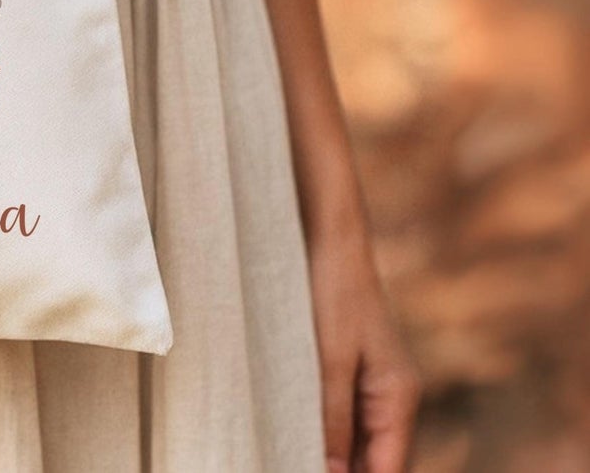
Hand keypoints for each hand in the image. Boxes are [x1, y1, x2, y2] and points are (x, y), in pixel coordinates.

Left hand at [308, 222, 421, 471]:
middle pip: (374, 458)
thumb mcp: (329, 358)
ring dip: (330, 452)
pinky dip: (324, 427)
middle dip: (342, 468)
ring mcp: (374, 382)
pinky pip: (344, 413)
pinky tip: (293, 429)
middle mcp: (393, 396)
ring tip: (288, 450)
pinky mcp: (352, 367)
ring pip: (357, 438)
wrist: (331, 237)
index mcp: (399, 398)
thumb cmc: (334, 291)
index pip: (388, 468)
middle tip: (290, 460)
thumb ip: (332, 417)